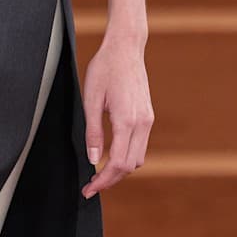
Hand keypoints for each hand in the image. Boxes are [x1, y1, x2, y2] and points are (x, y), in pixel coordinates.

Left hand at [80, 29, 152, 197]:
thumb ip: (93, 132)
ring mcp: (148, 120)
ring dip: (120, 170)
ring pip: (138, 158)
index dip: (103, 181)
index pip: (118, 163)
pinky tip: (111, 156)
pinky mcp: (148, 116)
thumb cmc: (105, 69)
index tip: (88, 189)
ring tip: (99, 173)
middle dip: (111, 180)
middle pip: (130, 166)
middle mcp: (142, 124)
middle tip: (90, 186)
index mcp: (127, 121)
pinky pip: (140, 146)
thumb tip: (94, 159)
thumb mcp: (91, 100)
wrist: (126, 48)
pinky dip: (127, 157)